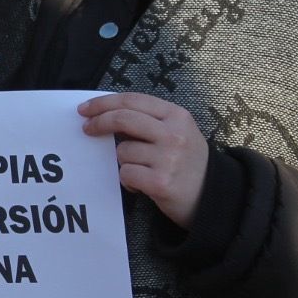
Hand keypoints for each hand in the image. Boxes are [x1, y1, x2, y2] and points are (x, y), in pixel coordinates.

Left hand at [79, 93, 208, 228]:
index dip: (104, 102)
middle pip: (123, 118)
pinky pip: (125, 174)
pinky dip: (128, 180)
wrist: (212, 196)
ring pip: (122, 151)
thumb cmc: (187, 162)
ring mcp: (168, 158)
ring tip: (142, 169)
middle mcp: (174, 134)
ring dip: (124, 162)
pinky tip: (142, 184)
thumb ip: (148, 120)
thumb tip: (106, 115)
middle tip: (86, 128)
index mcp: (177, 116)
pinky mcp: (160, 181)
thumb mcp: (177, 132)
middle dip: (99, 122)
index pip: (133, 100)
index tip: (85, 109)